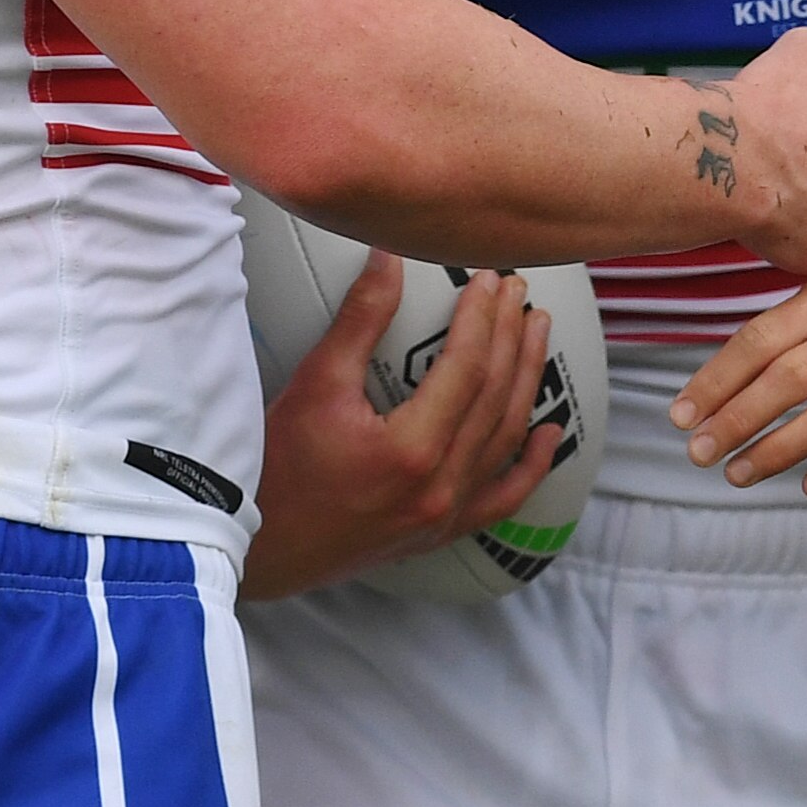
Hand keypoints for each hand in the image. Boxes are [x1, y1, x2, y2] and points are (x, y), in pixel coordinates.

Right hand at [242, 258, 559, 599]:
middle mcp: (439, 487)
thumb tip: (388, 257)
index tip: (489, 280)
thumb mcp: (315, 384)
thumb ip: (359, 319)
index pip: (466, 367)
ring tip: (536, 334)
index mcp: (411, 449)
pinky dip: (530, 465)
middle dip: (511, 336)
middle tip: (519, 292)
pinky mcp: (439, 532)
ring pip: (505, 440)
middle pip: (494, 397)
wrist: (258, 548)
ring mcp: (444, 515)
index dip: (482, 317)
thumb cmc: (277, 468)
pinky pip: (501, 498)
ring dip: (527, 382)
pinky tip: (549, 434)